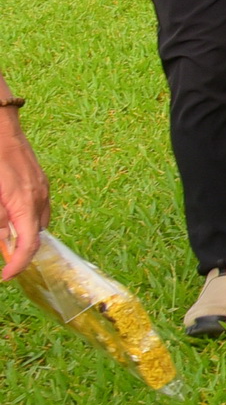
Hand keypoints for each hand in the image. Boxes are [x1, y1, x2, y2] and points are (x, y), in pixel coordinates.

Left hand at [0, 112, 49, 282]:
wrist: (1, 129)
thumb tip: (3, 243)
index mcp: (25, 204)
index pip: (28, 244)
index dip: (18, 264)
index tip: (5, 275)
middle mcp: (39, 198)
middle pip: (36, 235)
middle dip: (21, 250)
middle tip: (3, 256)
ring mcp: (42, 188)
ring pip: (38, 222)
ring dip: (24, 233)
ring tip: (7, 236)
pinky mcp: (40, 181)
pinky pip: (39, 208)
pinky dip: (28, 218)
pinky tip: (13, 215)